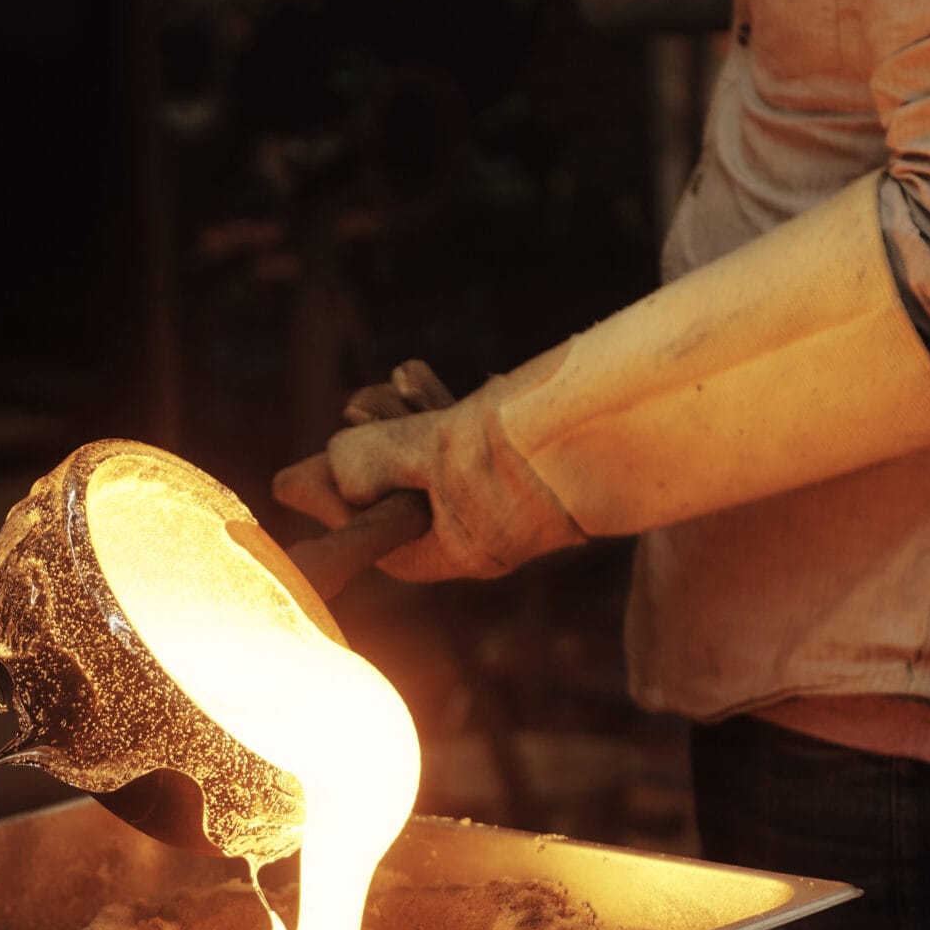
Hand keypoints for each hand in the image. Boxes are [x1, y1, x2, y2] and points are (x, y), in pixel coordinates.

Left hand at [273, 356, 584, 582]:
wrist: (626, 417)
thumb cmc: (529, 444)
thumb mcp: (433, 450)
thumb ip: (369, 461)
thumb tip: (303, 481)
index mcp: (445, 550)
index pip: (366, 529)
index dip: (334, 490)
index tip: (309, 460)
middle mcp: (469, 530)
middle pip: (394, 490)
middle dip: (374, 439)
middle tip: (369, 399)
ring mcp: (496, 494)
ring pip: (427, 456)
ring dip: (406, 414)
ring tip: (405, 379)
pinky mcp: (518, 459)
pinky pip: (464, 438)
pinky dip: (443, 409)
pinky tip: (427, 380)